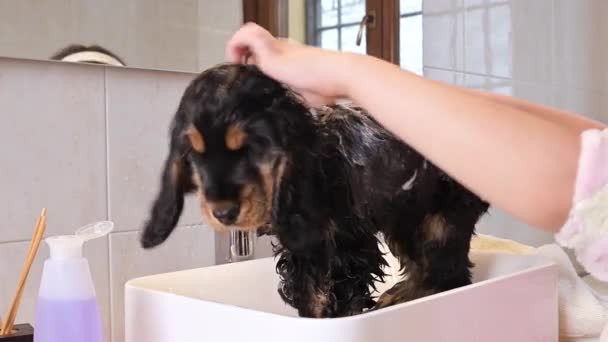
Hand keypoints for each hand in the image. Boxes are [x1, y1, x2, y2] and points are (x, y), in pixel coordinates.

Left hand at [225, 23, 349, 105]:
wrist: (340, 75)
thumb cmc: (330, 88)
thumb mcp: (307, 97)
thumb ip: (294, 101)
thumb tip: (289, 122)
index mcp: (290, 58)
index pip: (266, 53)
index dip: (253, 62)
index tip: (248, 80)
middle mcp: (282, 48)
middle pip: (254, 41)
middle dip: (242, 55)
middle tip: (238, 74)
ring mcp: (277, 47)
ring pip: (248, 32)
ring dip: (237, 46)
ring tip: (234, 66)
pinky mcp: (272, 50)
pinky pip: (247, 36)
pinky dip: (236, 45)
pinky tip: (235, 62)